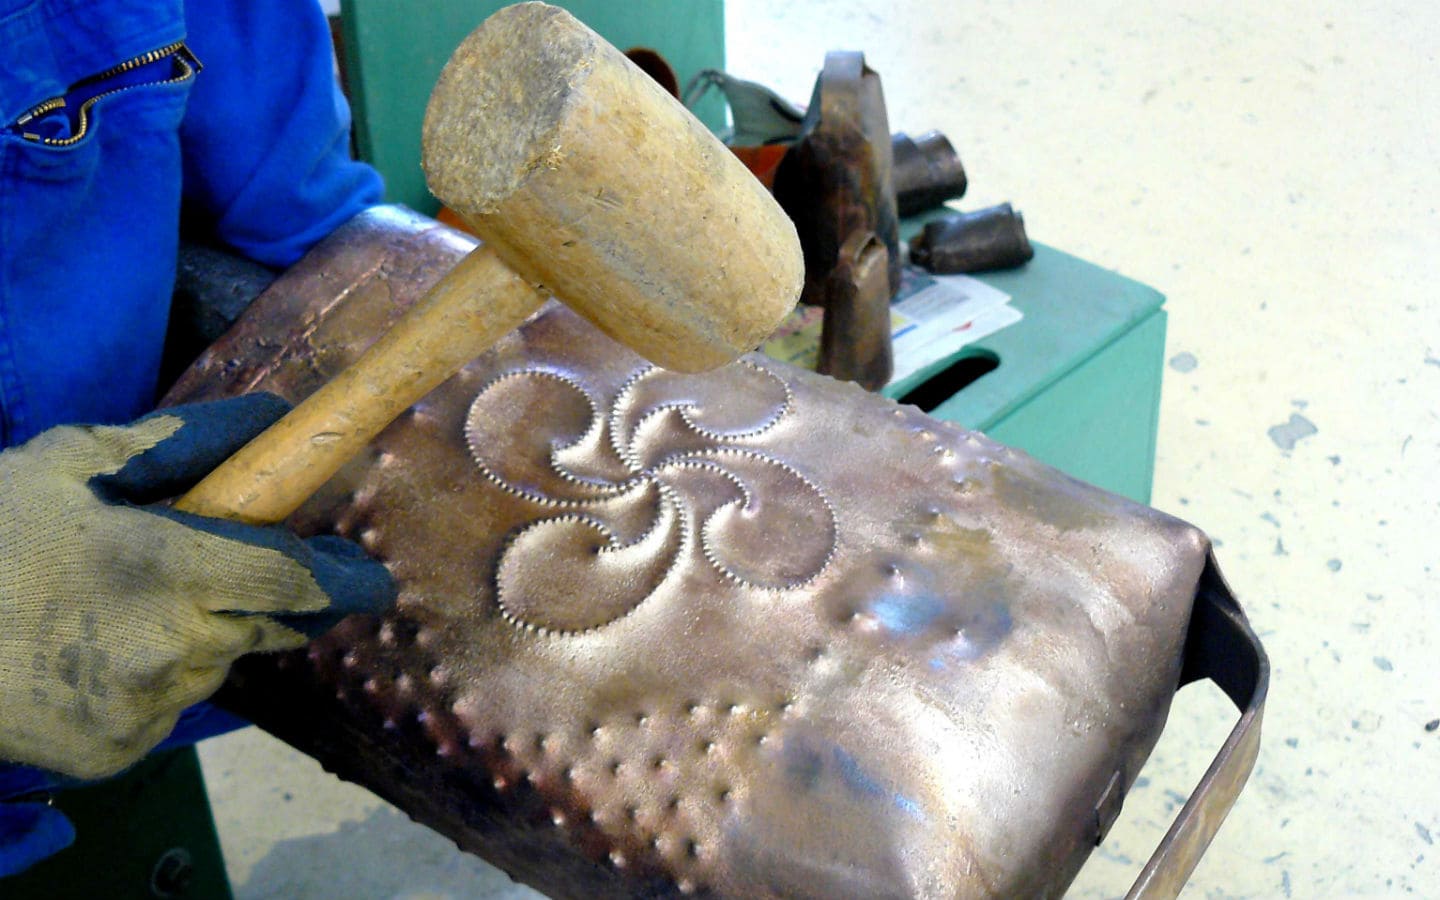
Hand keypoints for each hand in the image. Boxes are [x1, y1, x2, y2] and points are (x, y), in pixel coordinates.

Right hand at [0, 395, 395, 778]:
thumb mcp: (75, 462)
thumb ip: (187, 442)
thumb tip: (276, 415)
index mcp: (166, 568)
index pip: (297, 582)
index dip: (344, 578)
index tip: (372, 576)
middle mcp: (172, 648)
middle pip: (269, 627)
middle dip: (261, 598)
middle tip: (208, 570)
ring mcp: (146, 709)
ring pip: (219, 666)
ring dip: (203, 636)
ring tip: (123, 607)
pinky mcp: (118, 752)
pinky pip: (171, 707)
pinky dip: (157, 679)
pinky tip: (96, 651)